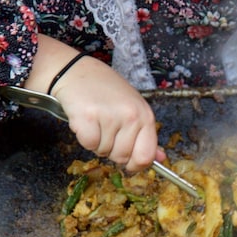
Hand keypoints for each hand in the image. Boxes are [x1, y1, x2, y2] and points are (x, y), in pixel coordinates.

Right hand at [24, 35, 160, 172]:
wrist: (77, 72)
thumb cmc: (106, 91)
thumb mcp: (133, 108)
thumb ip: (146, 135)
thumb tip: (160, 159)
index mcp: (145, 116)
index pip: (146, 156)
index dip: (135, 165)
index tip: (127, 161)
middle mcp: (131, 116)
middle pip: (122, 157)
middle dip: (111, 150)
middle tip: (106, 130)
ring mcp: (110, 116)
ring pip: (103, 152)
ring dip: (97, 142)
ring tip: (96, 121)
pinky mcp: (88, 118)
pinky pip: (88, 145)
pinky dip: (84, 138)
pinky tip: (85, 121)